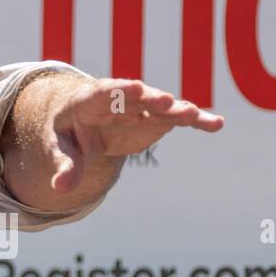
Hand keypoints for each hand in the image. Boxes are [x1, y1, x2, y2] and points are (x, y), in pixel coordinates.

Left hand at [49, 77, 223, 193]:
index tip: (134, 87)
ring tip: (193, 114)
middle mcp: (117, 99)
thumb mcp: (61, 149)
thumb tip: (59, 189)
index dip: (118, 90)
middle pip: (134, 97)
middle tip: (165, 101)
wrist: (84, 123)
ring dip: (176, 109)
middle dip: (149, 99)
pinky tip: (216, 124)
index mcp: (88, 101)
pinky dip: (195, 120)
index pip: (102, 93)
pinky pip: (176, 118)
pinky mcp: (156, 118)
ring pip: (160, 105)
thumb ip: (65, 167)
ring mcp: (140, 107)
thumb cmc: (69, 134)